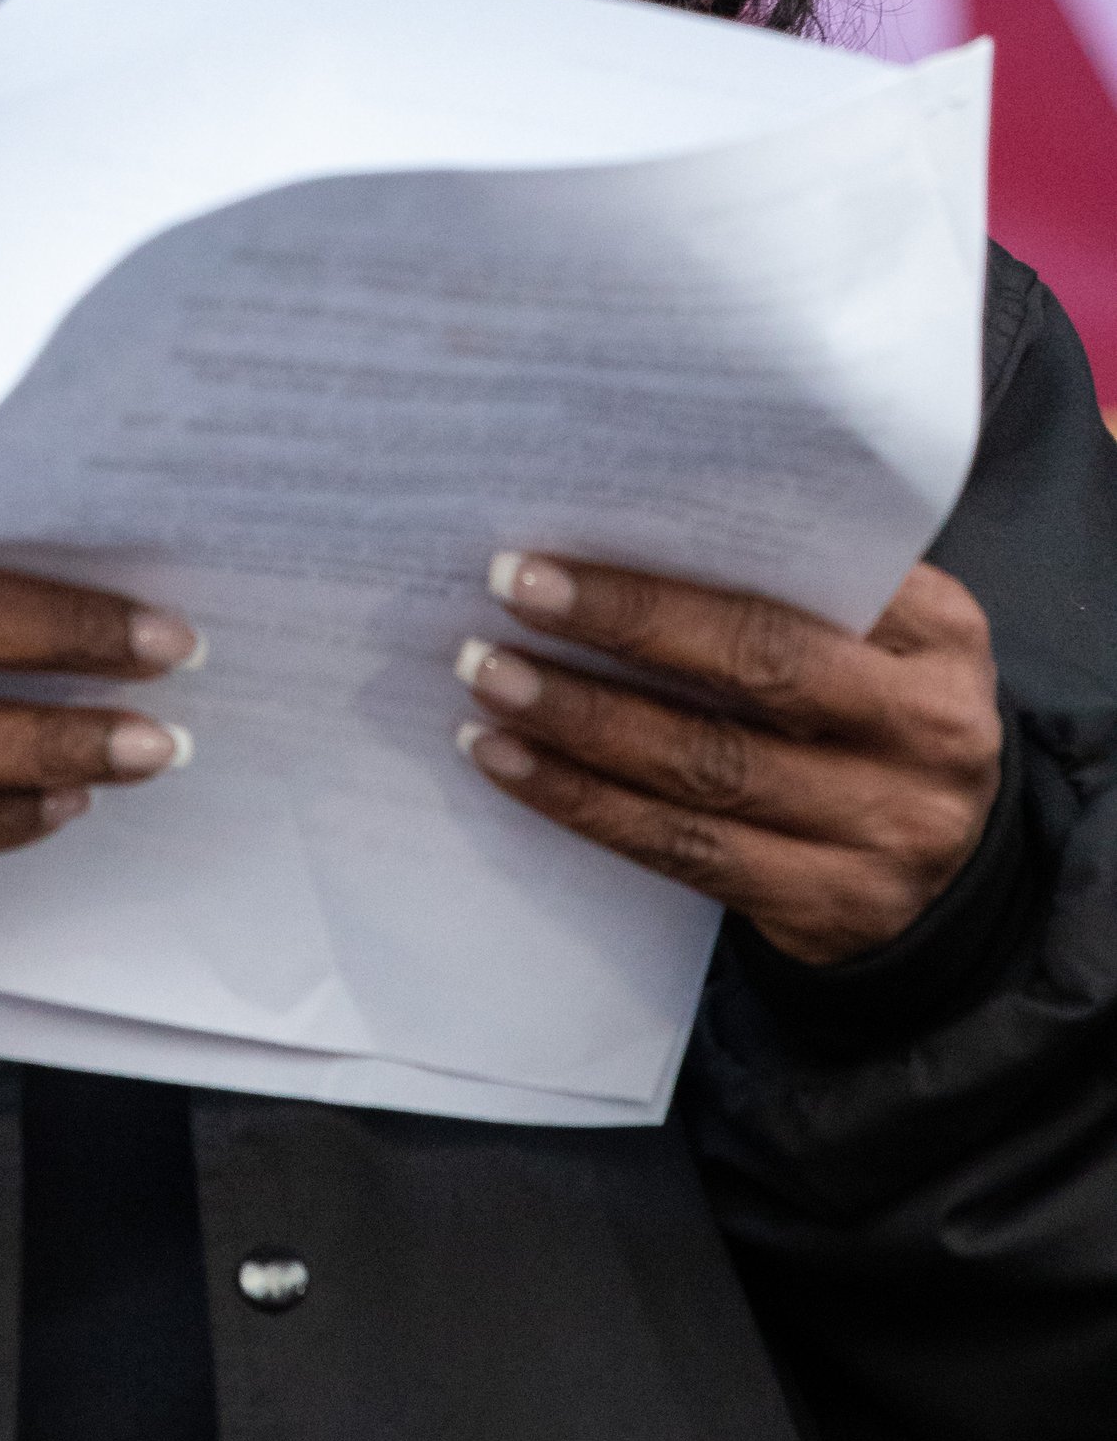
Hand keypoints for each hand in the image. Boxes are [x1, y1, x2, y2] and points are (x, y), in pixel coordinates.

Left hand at [455, 553, 1000, 962]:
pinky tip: (509, 763)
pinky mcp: (833, 909)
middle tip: (505, 595)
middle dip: (617, 629)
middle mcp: (930, 731)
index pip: (793, 589)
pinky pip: (686, 854)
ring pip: (706, 771)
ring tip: (486, 680)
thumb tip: (604, 531)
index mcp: (939, 633)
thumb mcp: (871, 634)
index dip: (663, 579)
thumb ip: (780, 584)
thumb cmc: (871, 708)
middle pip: (754, 670)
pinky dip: (584, 804)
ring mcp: (889, 831)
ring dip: (578, 724)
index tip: (552, 554)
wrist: (954, 867)